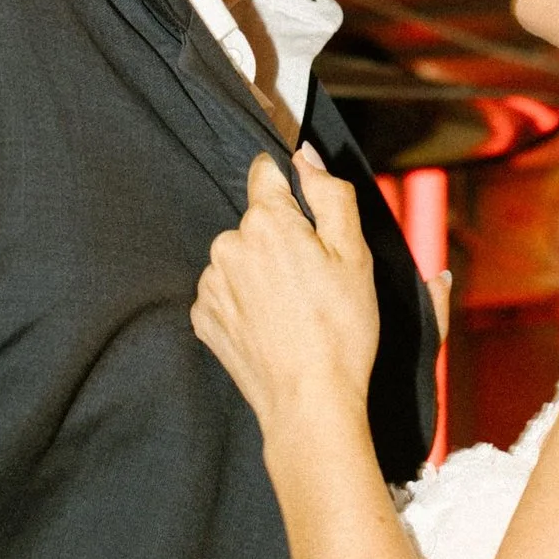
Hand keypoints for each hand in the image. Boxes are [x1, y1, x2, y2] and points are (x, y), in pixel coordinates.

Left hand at [192, 149, 378, 446]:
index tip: (309, 216)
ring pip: (241, 257)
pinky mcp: (204, 317)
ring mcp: (211, 283)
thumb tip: (305, 156)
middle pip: (256, 222)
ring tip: (294, 309)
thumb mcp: (355, 253)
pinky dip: (247, 302)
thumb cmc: (341, 329)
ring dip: (262, 272)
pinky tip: (274, 326)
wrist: (310, 402)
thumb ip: (330, 193)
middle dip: (283, 239)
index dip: (292, 189)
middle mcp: (227, 245)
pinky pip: (227, 292)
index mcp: (266, 221)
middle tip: (315, 279)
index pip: (267, 173)